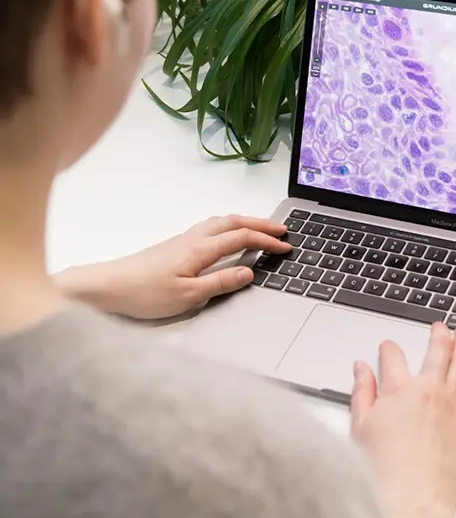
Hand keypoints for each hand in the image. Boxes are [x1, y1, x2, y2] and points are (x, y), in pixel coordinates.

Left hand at [53, 215, 289, 319]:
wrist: (107, 287)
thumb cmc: (143, 293)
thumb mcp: (188, 295)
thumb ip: (220, 282)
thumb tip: (248, 272)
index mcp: (200, 248)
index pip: (242, 238)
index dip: (267, 240)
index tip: (286, 246)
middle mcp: (193, 238)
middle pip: (233, 221)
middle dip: (260, 223)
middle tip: (281, 229)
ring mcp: (183, 239)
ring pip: (221, 222)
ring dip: (244, 221)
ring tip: (260, 228)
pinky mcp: (175, 245)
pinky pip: (210, 228)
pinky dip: (228, 226)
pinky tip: (228, 236)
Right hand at [351, 323, 455, 517]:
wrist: (414, 502)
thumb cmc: (385, 471)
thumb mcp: (360, 428)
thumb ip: (361, 392)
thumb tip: (361, 369)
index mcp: (398, 389)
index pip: (393, 356)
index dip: (388, 348)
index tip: (387, 348)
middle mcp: (429, 390)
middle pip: (436, 350)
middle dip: (438, 334)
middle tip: (440, 326)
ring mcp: (453, 404)